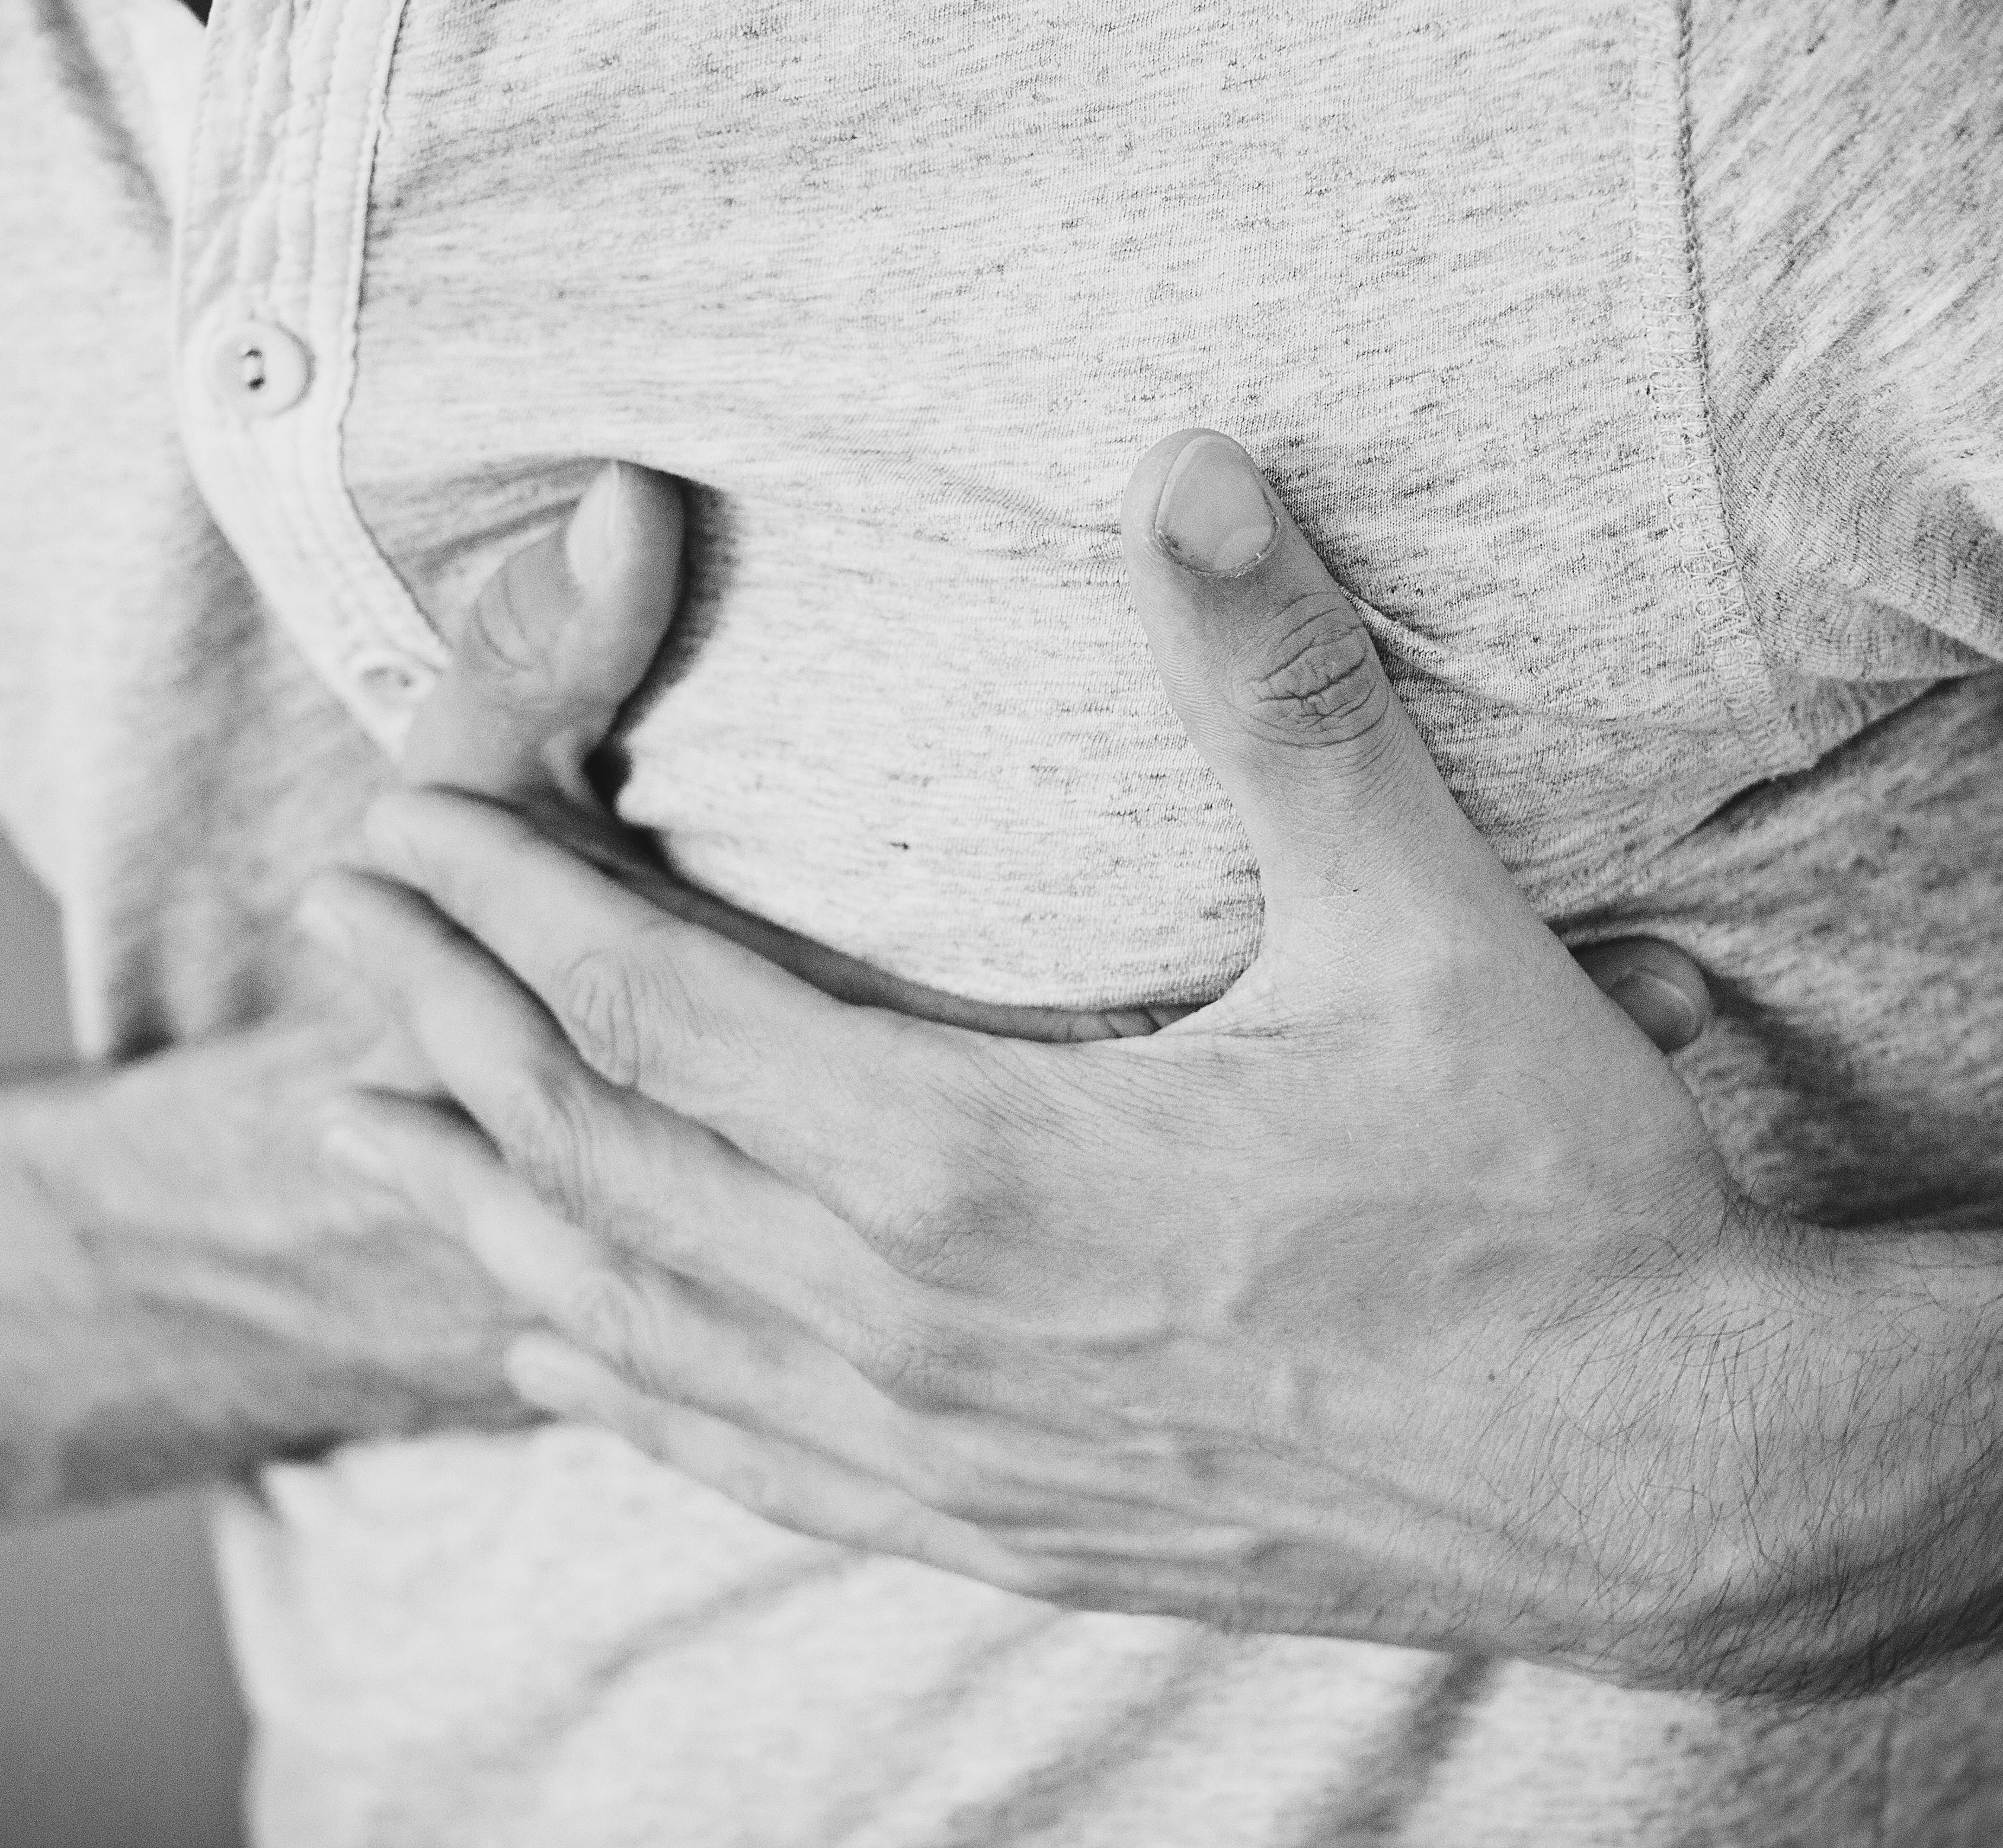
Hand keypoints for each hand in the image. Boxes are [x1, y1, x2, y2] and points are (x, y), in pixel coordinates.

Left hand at [313, 436, 2002, 1697]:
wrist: (1662, 1479)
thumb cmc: (1545, 1199)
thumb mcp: (1420, 928)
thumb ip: (1282, 696)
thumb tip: (1191, 472)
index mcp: (971, 1167)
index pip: (649, 1016)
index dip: (503, 910)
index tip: (393, 824)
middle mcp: (913, 1327)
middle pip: (597, 1156)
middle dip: (448, 1026)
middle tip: (340, 922)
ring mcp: (942, 1454)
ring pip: (634, 1319)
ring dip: (487, 1206)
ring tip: (366, 1130)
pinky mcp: (998, 1531)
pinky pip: (743, 1459)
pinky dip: (620, 1384)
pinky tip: (559, 1351)